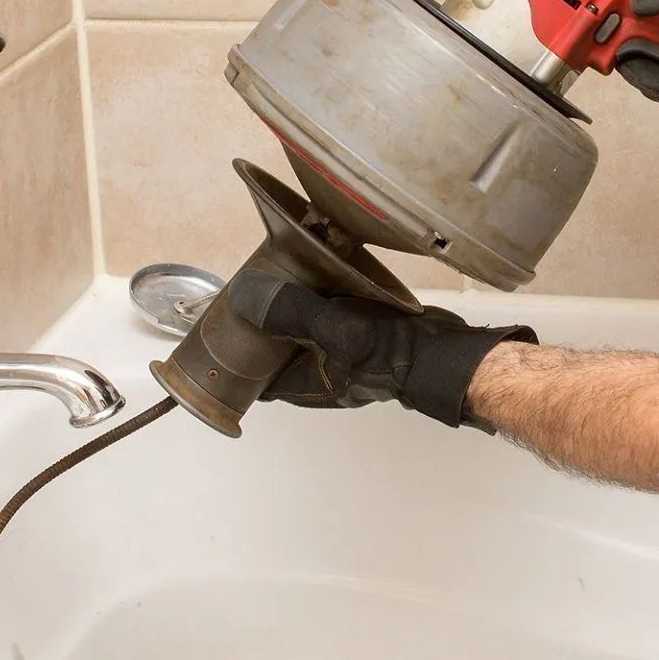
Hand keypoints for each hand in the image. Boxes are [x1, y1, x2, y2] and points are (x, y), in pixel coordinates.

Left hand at [227, 271, 536, 431]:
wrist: (442, 351)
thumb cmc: (391, 351)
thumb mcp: (334, 328)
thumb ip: (290, 313)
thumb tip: (246, 297)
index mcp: (305, 383)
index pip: (255, 376)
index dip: (232, 356)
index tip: (216, 329)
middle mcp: (318, 373)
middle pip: (273, 352)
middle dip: (255, 328)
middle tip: (239, 294)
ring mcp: (338, 356)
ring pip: (297, 334)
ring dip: (284, 311)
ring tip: (267, 279)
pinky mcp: (356, 337)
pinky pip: (322, 319)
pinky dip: (312, 301)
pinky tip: (311, 276)